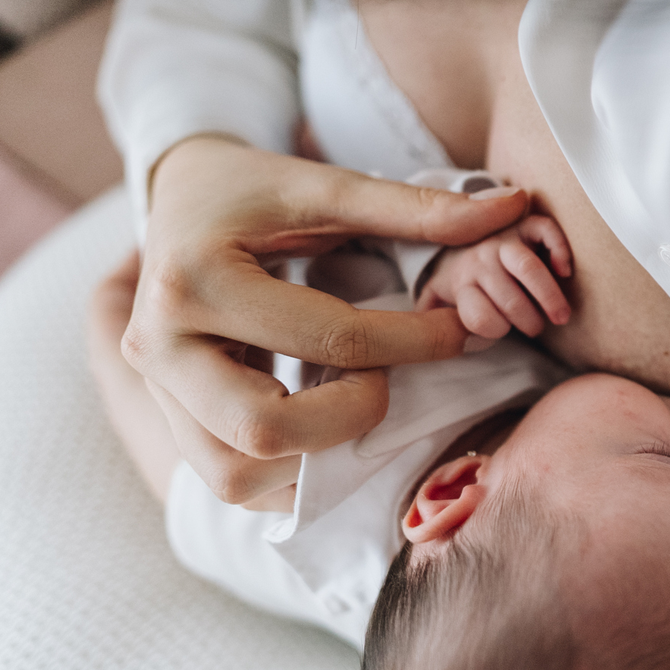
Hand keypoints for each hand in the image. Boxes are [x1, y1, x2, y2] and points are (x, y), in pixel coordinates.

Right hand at [124, 135, 530, 504]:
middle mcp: (157, 345)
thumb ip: (415, 208)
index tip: (459, 330)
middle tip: (385, 378)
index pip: (327, 338)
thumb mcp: (326, 187)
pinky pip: (233, 483)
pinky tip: (333, 430)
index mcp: (193, 280)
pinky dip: (294, 476)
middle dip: (354, 416)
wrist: (178, 201)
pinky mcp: (171, 422)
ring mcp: (156, 392)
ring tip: (357, 399)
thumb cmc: (254, 191)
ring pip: (241, 474)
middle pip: (265, 429)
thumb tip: (513, 207)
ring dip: (321, 457)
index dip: (414, 342)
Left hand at [417, 215, 572, 338]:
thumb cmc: (460, 279)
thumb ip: (434, 320)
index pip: (479, 318)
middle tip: (536, 328)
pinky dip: (559, 249)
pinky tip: (564, 270)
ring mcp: (502, 238)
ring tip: (560, 316)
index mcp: (459, 282)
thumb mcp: (435, 300)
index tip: (502, 332)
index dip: (495, 330)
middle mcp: (480, 259)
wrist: (460, 237)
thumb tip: (444, 343)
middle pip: (510, 300)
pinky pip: (544, 230)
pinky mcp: (524, 223)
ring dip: (549, 297)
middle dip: (529, 321)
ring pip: (529, 269)